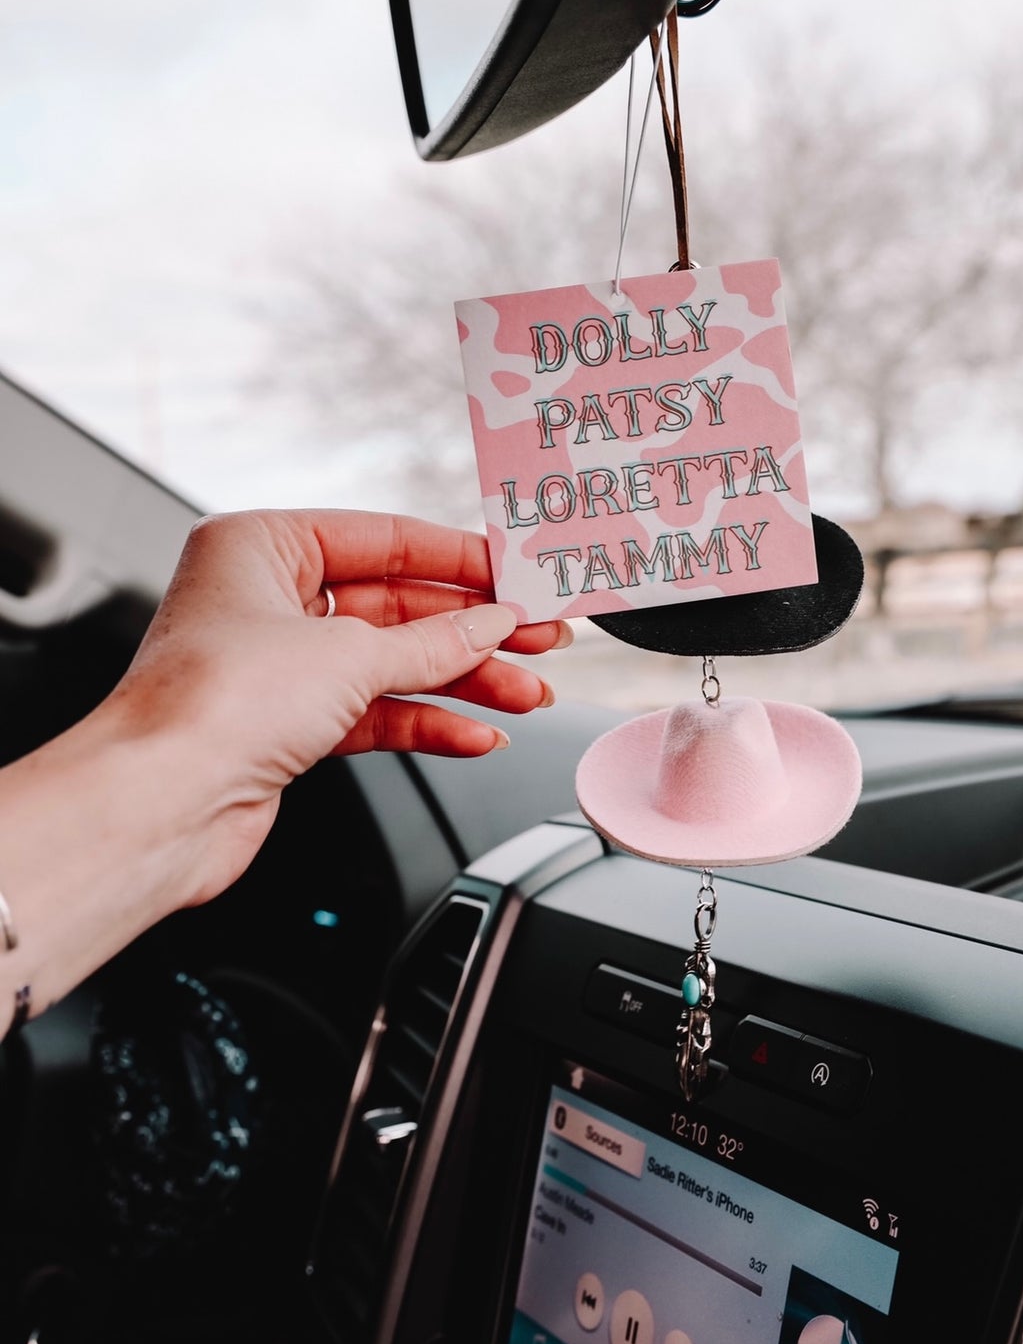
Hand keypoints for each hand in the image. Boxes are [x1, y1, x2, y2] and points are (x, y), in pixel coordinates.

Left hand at [109, 507, 571, 901]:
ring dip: (464, 682)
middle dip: (473, 629)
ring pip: (391, 665)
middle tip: (539, 637)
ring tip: (527, 692)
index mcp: (260, 546)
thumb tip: (491, 623)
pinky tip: (477, 734)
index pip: (382, 539)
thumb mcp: (350, 655)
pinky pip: (375, 714)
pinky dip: (428, 723)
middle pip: (395, 605)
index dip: (459, 560)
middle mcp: (264, 601)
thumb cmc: (213, 705)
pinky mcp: (286, 729)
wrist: (163, 804)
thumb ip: (434, 641)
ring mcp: (276, 667)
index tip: (518, 575)